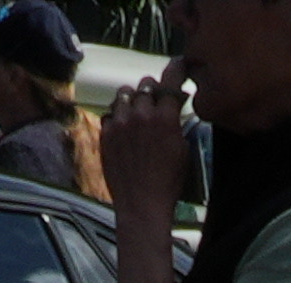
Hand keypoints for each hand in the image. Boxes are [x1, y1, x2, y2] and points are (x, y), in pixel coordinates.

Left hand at [103, 78, 193, 203]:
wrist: (142, 207)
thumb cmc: (168, 184)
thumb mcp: (184, 153)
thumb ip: (177, 125)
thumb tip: (174, 110)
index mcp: (165, 118)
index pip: (170, 80)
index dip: (176, 69)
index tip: (178, 66)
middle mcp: (141, 114)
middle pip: (145, 84)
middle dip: (152, 91)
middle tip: (155, 103)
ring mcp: (121, 122)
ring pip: (124, 94)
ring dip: (132, 100)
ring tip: (135, 114)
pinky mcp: (106, 133)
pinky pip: (111, 113)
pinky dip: (118, 118)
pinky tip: (124, 131)